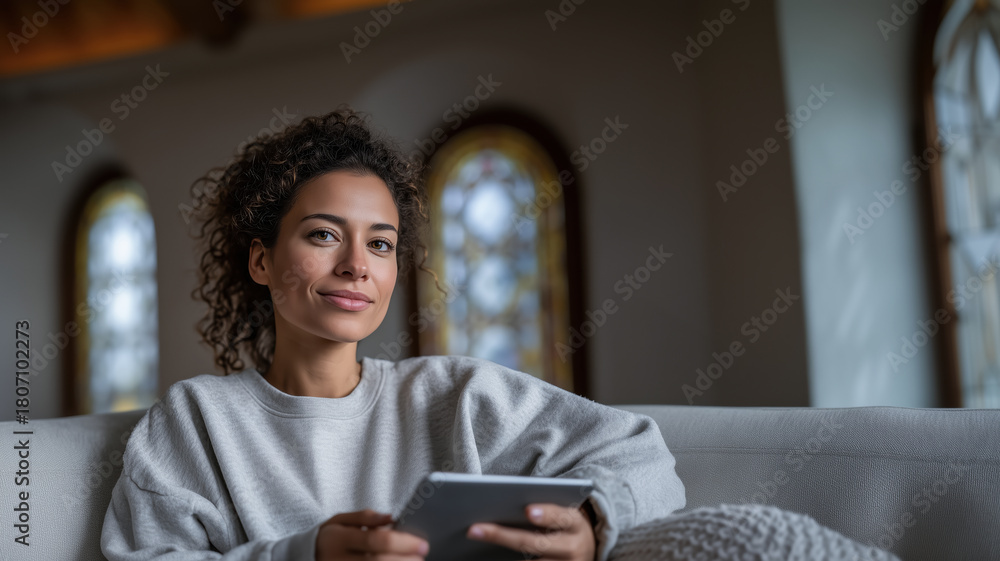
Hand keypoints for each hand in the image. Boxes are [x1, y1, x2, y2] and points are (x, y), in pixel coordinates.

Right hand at [315, 509, 428, 559]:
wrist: (305, 557)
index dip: (402, 543)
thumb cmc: (329, 538)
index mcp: (339, 539)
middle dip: (405, 560)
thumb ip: (365, 517)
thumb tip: (391, 518)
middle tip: (422, 556)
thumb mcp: (340, 520)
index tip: (422, 543)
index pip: (376, 540)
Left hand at [466, 503, 596, 560]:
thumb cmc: (565, 527)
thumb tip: (503, 503)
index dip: (547, 514)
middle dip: (502, 536)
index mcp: (576, 524)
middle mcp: (573, 548)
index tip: (528, 510)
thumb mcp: (564, 515)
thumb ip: (543, 510)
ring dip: (503, 558)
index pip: (562, 517)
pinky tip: (488, 559)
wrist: (586, 551)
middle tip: (474, 529)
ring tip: (476, 543)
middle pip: (535, 543)